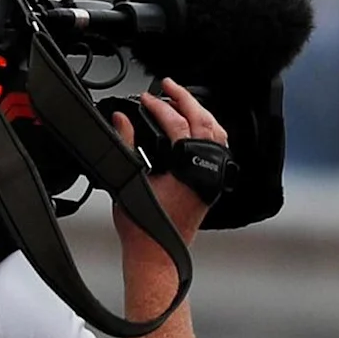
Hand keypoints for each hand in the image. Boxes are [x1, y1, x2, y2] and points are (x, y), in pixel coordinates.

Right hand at [112, 79, 228, 248]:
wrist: (158, 252)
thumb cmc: (144, 226)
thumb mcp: (128, 178)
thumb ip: (125, 143)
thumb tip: (121, 118)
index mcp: (190, 170)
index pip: (179, 125)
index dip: (160, 107)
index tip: (145, 98)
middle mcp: (207, 172)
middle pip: (205, 123)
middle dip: (186, 100)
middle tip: (168, 85)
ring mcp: (213, 178)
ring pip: (216, 135)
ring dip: (199, 113)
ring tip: (180, 100)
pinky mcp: (212, 184)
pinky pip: (216, 148)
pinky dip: (206, 131)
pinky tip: (192, 126)